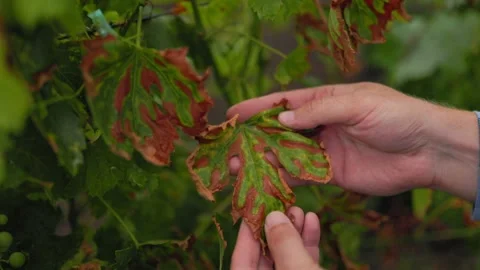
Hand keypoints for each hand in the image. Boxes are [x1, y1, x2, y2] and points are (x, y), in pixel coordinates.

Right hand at [228, 82, 478, 200]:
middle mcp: (320, 124)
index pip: (283, 102)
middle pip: (280, 130)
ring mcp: (324, 149)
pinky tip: (266, 180)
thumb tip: (282, 117)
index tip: (232, 114)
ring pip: (287, 154)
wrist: (425, 150)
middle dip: (255, 137)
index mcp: (324, 100)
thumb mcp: (356, 104)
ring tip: (238, 166)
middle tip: (230, 147)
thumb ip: (318, 111)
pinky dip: (285, 177)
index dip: (257, 108)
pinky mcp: (332, 173)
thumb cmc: (394, 115)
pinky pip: (303, 174)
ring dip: (264, 159)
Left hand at [231, 206, 322, 269]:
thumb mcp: (297, 268)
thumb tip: (273, 217)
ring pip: (285, 257)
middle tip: (282, 205)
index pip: (241, 259)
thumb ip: (283, 244)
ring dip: (293, 232)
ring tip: (300, 211)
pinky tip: (312, 222)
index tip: (254, 205)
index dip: (247, 231)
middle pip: (264, 255)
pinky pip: (302, 263)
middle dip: (275, 228)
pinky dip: (307, 244)